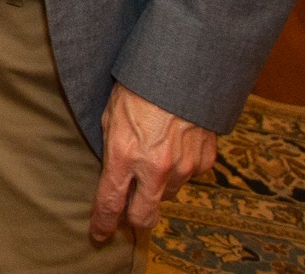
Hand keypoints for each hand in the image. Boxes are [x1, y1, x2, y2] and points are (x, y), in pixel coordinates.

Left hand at [89, 81, 215, 241]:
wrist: (181, 71)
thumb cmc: (138, 87)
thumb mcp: (110, 115)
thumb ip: (112, 149)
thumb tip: (113, 173)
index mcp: (125, 154)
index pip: (110, 202)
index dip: (103, 222)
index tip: (99, 233)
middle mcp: (156, 168)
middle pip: (144, 216)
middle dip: (133, 219)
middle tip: (127, 210)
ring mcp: (184, 167)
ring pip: (168, 195)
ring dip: (158, 187)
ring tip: (153, 159)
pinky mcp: (206, 161)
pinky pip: (190, 177)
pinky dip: (180, 170)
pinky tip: (174, 146)